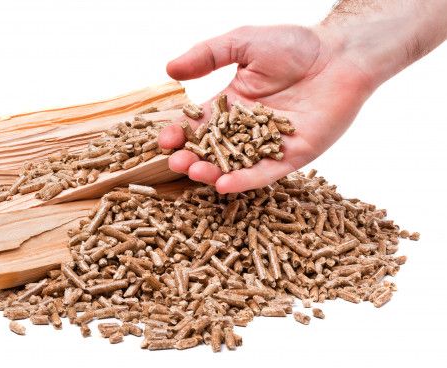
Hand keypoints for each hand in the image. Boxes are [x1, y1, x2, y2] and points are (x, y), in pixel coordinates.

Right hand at [159, 25, 374, 192]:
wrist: (341, 53)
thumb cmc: (294, 44)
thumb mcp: (242, 43)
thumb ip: (207, 55)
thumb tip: (169, 68)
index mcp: (232, 105)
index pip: (199, 125)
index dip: (181, 134)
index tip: (164, 140)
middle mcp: (247, 130)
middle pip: (213, 151)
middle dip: (192, 159)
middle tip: (176, 162)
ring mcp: (269, 145)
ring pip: (235, 166)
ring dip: (213, 173)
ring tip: (195, 173)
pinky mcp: (292, 156)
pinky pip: (265, 173)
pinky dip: (245, 181)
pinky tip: (225, 185)